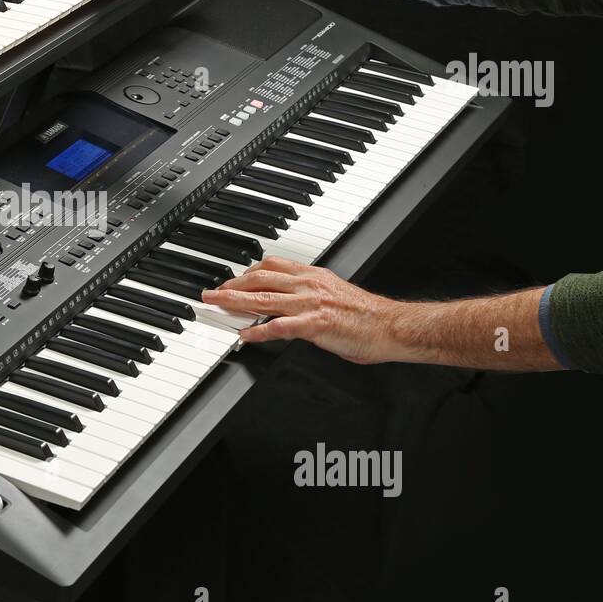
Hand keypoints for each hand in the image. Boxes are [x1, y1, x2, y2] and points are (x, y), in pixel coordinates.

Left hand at [200, 257, 411, 364]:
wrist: (391, 326)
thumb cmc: (365, 316)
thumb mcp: (332, 294)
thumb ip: (307, 295)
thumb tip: (286, 302)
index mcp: (312, 276)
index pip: (270, 266)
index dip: (245, 273)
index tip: (229, 281)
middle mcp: (309, 285)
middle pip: (260, 279)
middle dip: (231, 285)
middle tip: (211, 293)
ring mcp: (311, 304)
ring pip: (264, 298)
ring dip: (235, 303)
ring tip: (216, 307)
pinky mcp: (316, 325)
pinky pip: (280, 326)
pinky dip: (258, 330)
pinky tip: (245, 335)